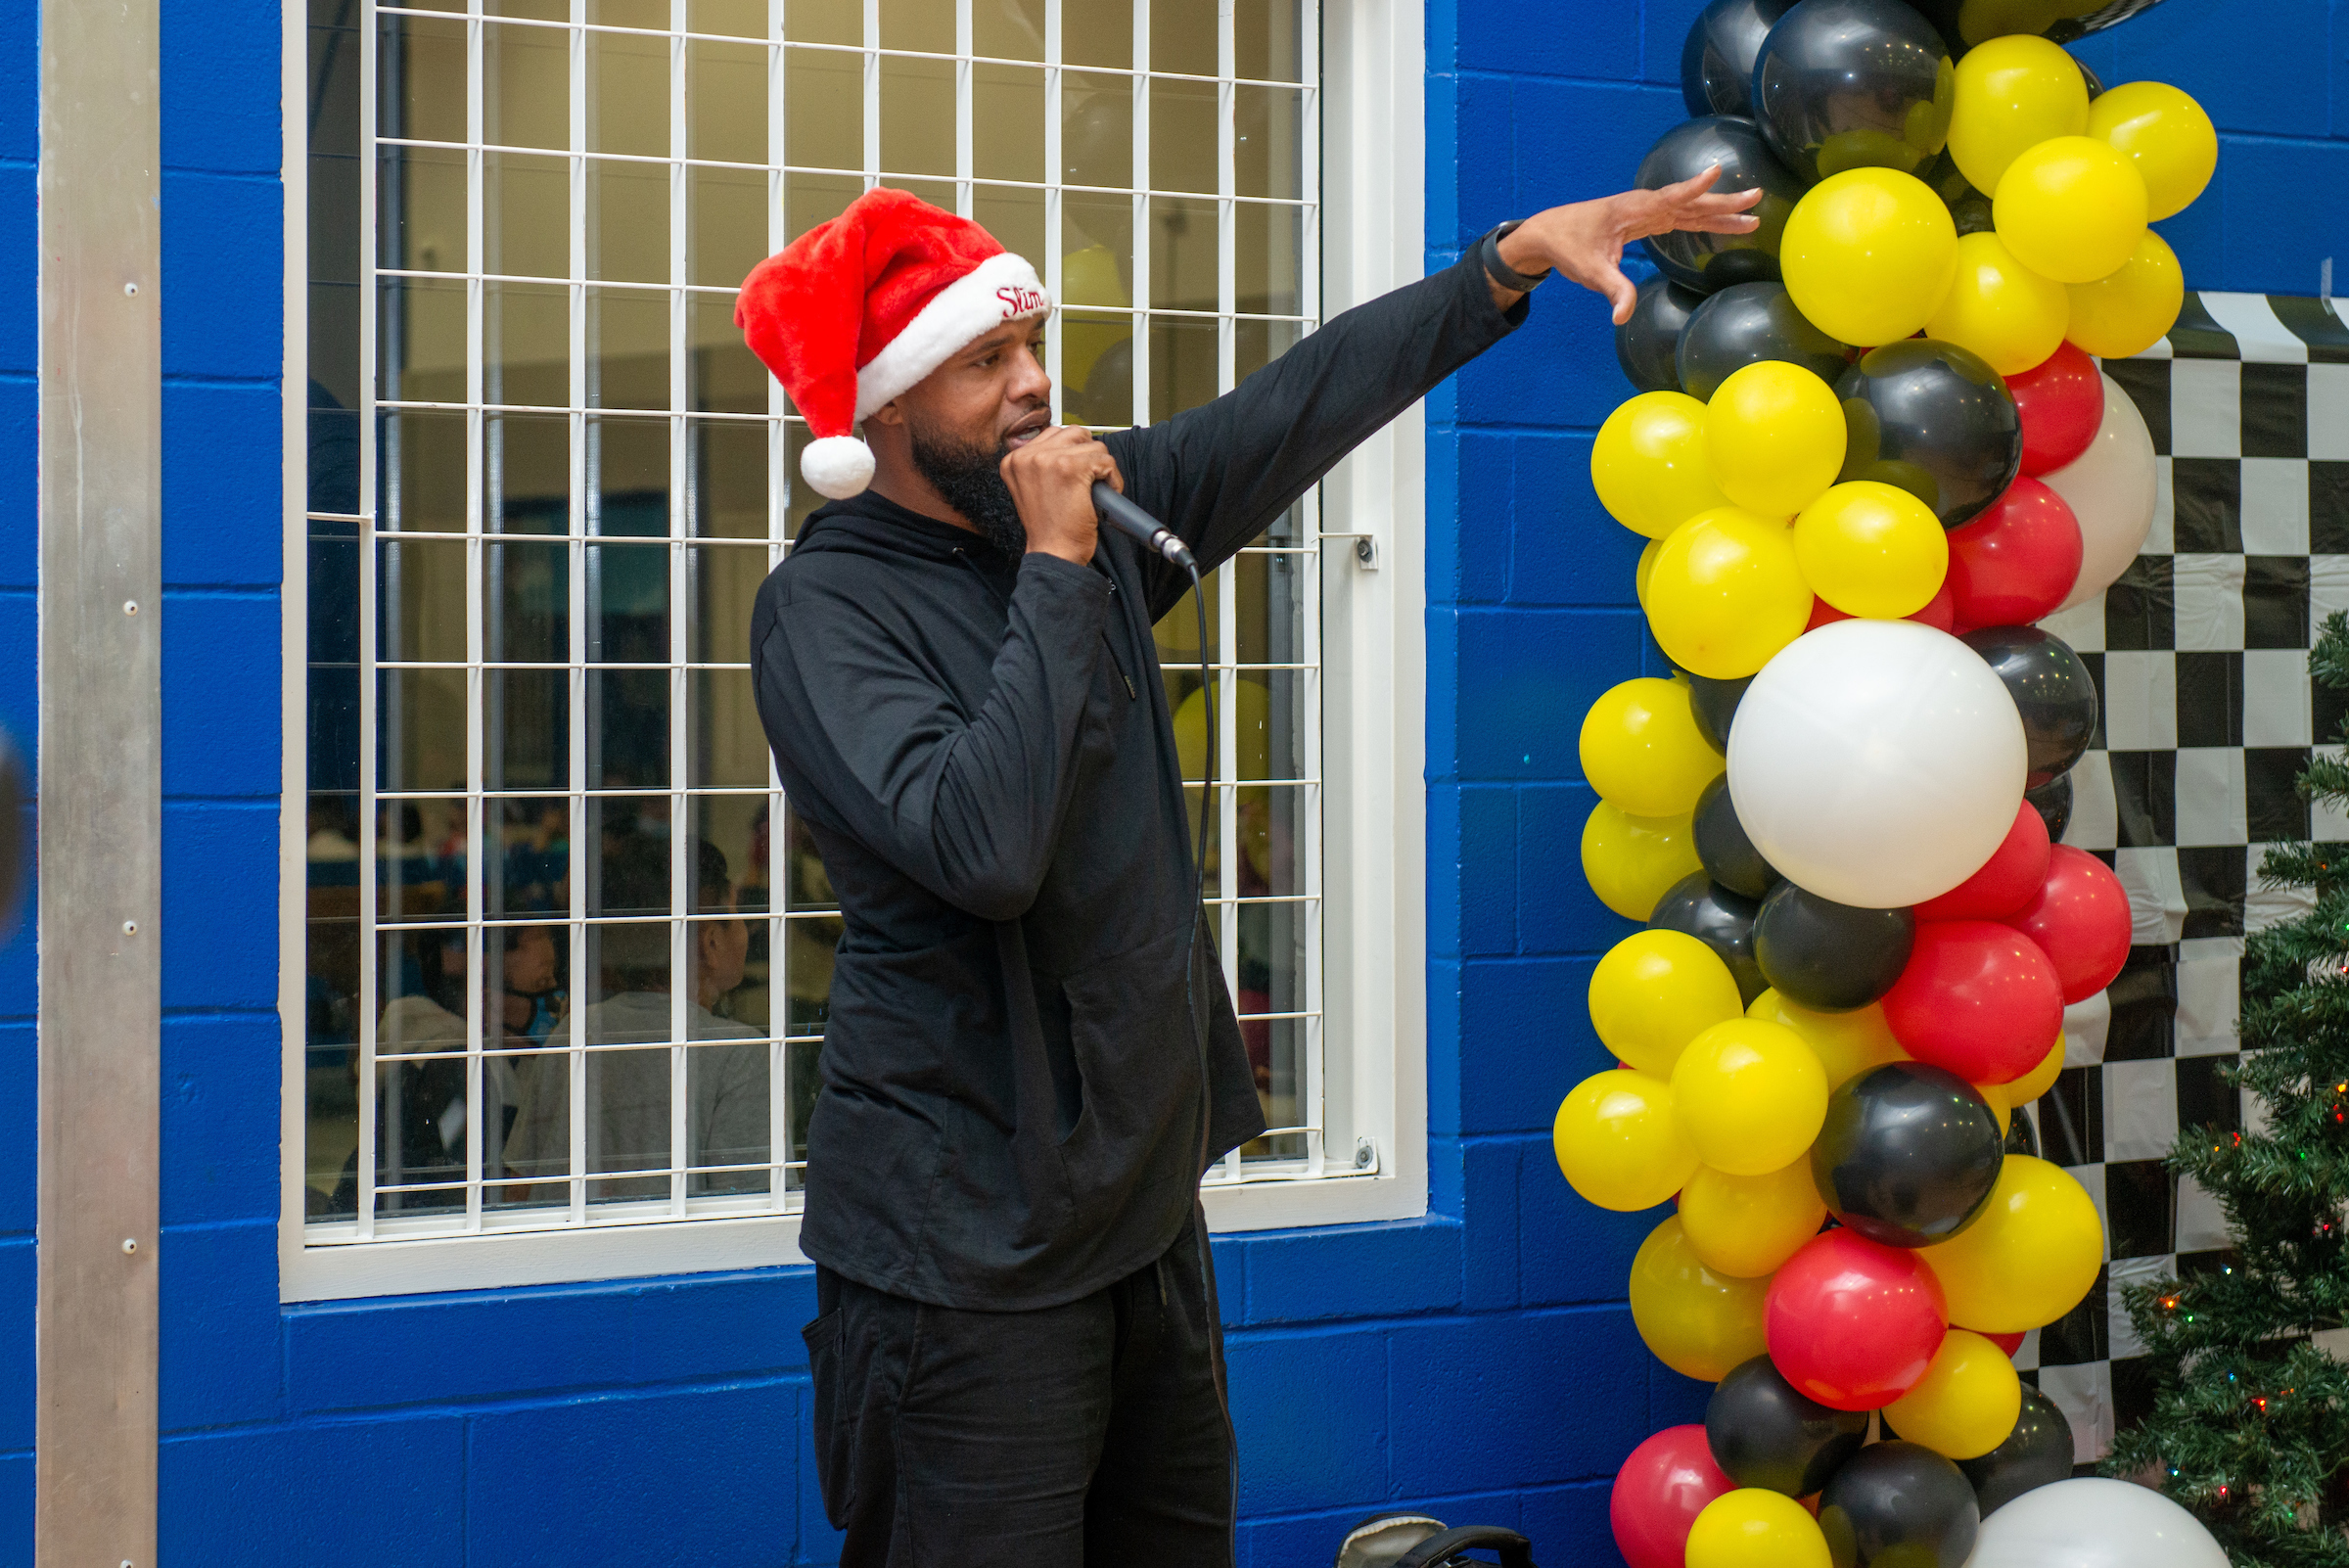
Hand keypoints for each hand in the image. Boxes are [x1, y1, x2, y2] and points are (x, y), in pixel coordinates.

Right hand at [1000, 425, 1120, 565]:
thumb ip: (1043, 464)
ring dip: (1101, 467)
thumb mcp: (1033, 489)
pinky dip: (1113, 478)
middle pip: (1074, 433)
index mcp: (1014, 459)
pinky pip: (1105, 460)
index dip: (1072, 453)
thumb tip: (1071, 446)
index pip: (1053, 434)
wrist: (1053, 553)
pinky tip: (1104, 495)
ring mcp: (1048, 459)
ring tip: (1095, 490)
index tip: (1074, 476)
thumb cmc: (1049, 528)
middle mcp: (1026, 455)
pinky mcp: (1070, 468)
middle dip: (1088, 455)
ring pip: (1092, 445)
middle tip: (1088, 481)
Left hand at [1495, 167, 1763, 323]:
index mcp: (1631, 210)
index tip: (1716, 172)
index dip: (1692, 188)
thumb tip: (1623, 317)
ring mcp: (1647, 211)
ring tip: (1752, 214)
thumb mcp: (1590, 272)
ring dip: (1720, 211)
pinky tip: (1724, 220)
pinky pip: (1681, 216)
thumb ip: (1613, 291)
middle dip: (1723, 200)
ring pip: (1690, 208)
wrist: (1550, 232)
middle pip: (1689, 201)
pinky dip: (1703, 218)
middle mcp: (1643, 205)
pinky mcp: (1647, 219)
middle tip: (1756, 196)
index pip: (1668, 197)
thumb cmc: (1569, 247)